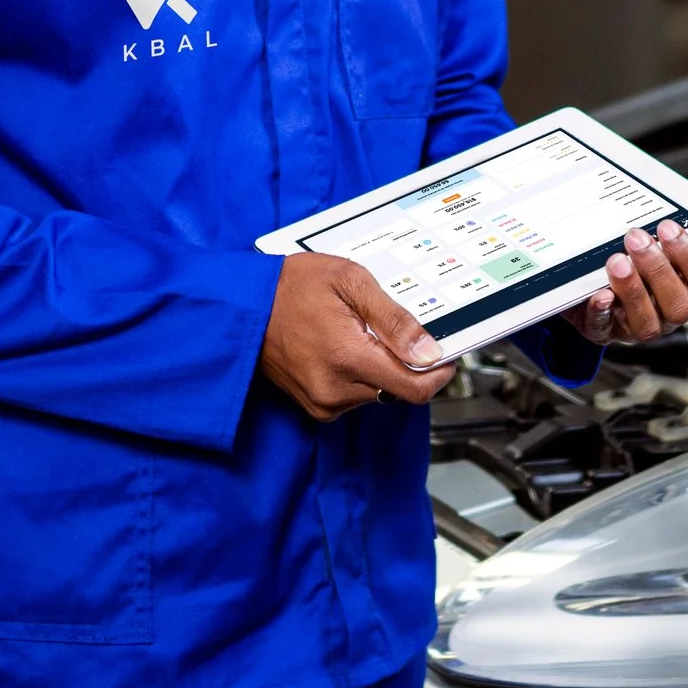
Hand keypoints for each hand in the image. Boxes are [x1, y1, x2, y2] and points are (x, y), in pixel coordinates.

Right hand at [260, 252, 458, 419]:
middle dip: (403, 362)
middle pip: (398, 390)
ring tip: (354, 333)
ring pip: (378, 393)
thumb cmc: (291, 286)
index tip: (444, 354)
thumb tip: (429, 350)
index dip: (438, 372)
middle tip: (385, 327)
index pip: (414, 388)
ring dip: (379, 367)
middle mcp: (336, 390)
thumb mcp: (350, 282)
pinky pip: (355, 396)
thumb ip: (394, 319)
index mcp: (348, 358)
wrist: (243, 306)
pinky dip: (359, 375)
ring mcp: (323, 402)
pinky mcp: (315, 406)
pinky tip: (341, 348)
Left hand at [565, 208, 687, 345]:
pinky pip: (604, 331)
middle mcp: (667, 314)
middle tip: (637, 238)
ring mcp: (635, 326)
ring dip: (633, 291)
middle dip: (659, 271)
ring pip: (646, 323)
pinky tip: (600, 295)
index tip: (669, 228)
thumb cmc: (649, 255)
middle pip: (678, 306)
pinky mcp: (602, 330)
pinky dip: (602, 314)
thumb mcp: (681, 236)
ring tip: (616, 260)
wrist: (596, 270)